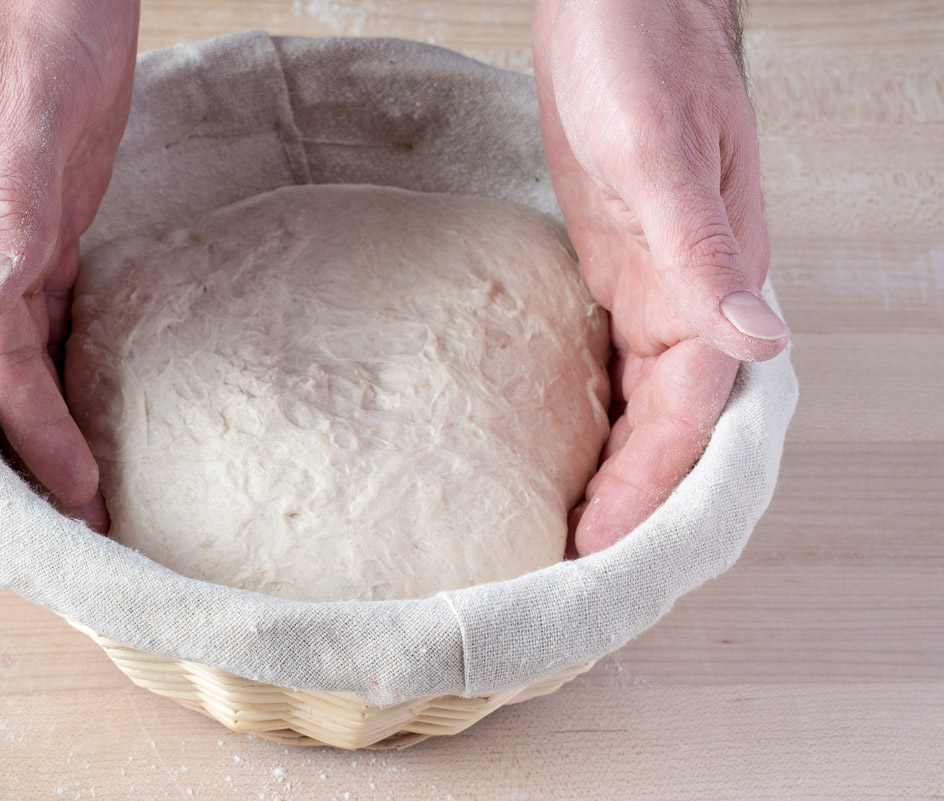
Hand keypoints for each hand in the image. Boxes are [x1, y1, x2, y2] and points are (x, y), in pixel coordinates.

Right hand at [0, 0, 139, 531]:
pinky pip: (50, 315)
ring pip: (19, 352)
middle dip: (31, 450)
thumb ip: (10, 203)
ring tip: (85, 489)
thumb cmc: (41, 14)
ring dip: (48, 421)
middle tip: (79, 523)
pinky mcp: (49, 223)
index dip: (31, 426)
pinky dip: (65, 369)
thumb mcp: (33, 105)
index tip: (78, 489)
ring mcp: (12, 235)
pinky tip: (88, 404)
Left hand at [532, 0, 788, 554]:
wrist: (608, 7)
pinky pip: (611, 363)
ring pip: (643, 401)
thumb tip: (758, 337)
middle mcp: (689, 294)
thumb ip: (702, 245)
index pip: (688, 409)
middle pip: (667, 422)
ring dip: (613, 465)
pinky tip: (563, 446)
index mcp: (712, 277)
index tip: (600, 546)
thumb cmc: (636, 53)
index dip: (648, 484)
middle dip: (631, 496)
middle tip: (574, 563)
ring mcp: (652, 284)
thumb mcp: (661, 148)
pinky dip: (593, 414)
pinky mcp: (615, 269)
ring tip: (565, 528)